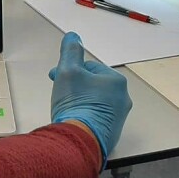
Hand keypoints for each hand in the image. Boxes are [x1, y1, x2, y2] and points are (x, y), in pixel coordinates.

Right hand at [48, 32, 131, 162]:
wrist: (79, 141)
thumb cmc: (75, 103)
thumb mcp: (68, 71)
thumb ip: (71, 51)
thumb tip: (73, 36)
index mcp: (116, 81)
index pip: (89, 68)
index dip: (70, 70)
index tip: (55, 78)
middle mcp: (123, 99)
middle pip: (93, 86)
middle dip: (75, 86)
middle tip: (59, 94)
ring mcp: (119, 118)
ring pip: (94, 102)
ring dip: (79, 101)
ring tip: (65, 109)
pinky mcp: (112, 134)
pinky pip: (96, 118)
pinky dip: (84, 116)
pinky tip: (73, 121)